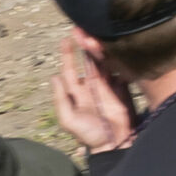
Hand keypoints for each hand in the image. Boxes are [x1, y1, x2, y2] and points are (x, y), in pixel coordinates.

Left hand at [50, 33, 135, 155]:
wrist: (114, 144)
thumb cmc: (89, 135)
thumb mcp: (69, 120)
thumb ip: (61, 100)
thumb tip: (53, 77)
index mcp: (76, 93)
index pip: (70, 70)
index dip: (68, 55)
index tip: (67, 39)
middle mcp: (90, 87)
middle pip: (88, 63)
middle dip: (86, 47)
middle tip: (85, 30)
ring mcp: (106, 87)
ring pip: (103, 64)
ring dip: (101, 51)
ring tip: (100, 36)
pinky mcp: (121, 89)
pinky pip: (119, 71)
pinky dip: (117, 61)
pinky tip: (116, 49)